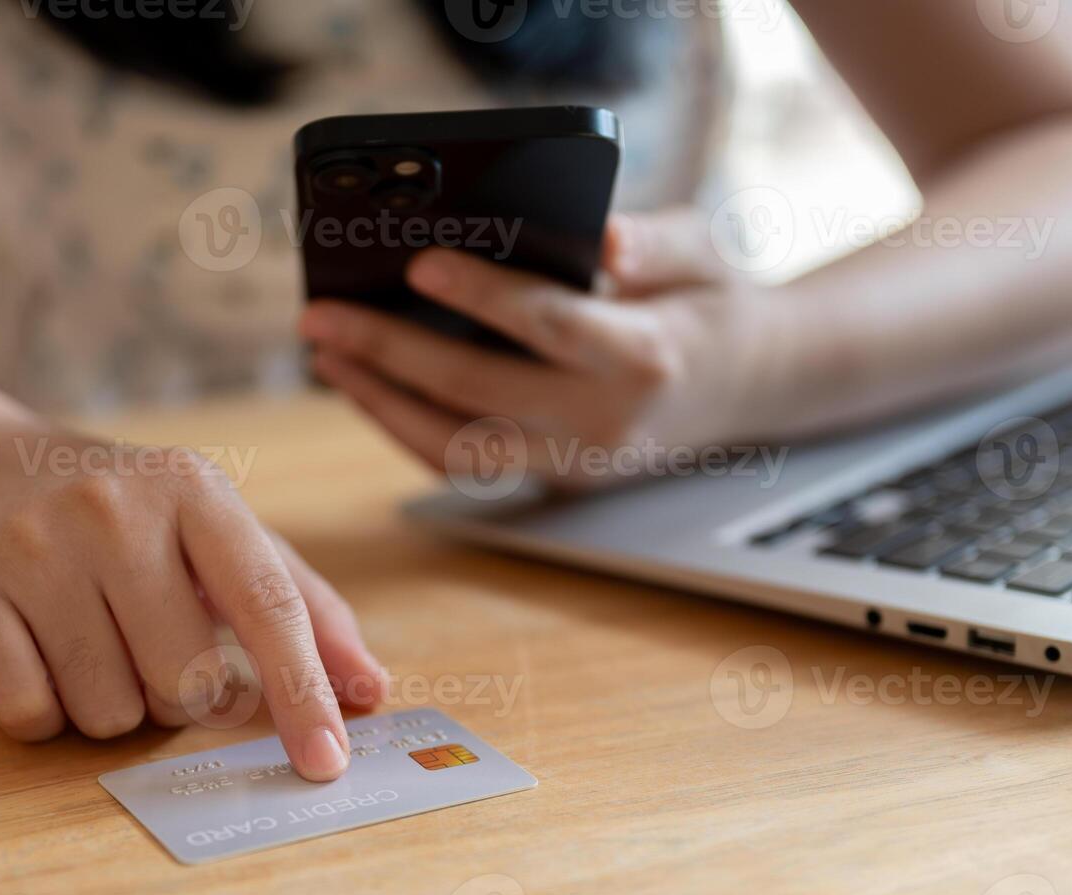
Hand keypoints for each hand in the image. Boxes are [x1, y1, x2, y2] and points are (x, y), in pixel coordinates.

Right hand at [0, 436, 385, 780]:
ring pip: (108, 710)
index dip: (303, 692)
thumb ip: (306, 608)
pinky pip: (29, 714)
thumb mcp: (224, 535)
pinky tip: (42, 653)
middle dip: (184, 697)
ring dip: (115, 705)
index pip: (265, 605)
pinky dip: (46, 712)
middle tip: (157, 647)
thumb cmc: (137, 520)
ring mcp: (33, 547)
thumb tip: (369, 690)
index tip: (326, 762)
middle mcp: (112, 509)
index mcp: (194, 490)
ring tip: (97, 640)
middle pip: (185, 681)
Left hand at [300, 210, 795, 488]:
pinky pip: (466, 462)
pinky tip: (363, 383)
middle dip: (392, 354)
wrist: (749, 387)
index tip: (418, 264)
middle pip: (481, 395)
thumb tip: (603, 239)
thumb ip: (656, 242)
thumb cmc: (712, 301)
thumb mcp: (705, 250)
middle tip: (322, 316)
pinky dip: (405, 427)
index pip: (551, 326)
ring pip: (460, 449)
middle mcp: (606, 423)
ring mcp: (576, 462)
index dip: (483, 298)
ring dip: (381, 404)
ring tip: (327, 355)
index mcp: (646, 356)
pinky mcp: (552, 479)